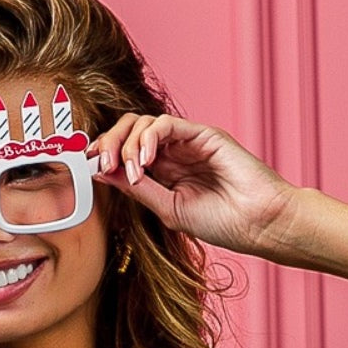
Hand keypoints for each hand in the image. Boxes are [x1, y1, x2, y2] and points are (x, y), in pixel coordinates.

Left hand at [88, 113, 299, 256]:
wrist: (259, 223)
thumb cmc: (222, 222)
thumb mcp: (169, 210)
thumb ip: (138, 190)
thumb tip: (101, 173)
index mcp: (162, 172)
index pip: (124, 152)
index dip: (103, 155)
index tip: (87, 167)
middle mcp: (172, 152)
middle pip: (128, 130)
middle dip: (108, 143)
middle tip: (101, 163)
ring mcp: (187, 141)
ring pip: (143, 123)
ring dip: (127, 144)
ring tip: (131, 171)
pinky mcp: (202, 134)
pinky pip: (166, 124)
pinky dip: (148, 137)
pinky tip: (143, 160)